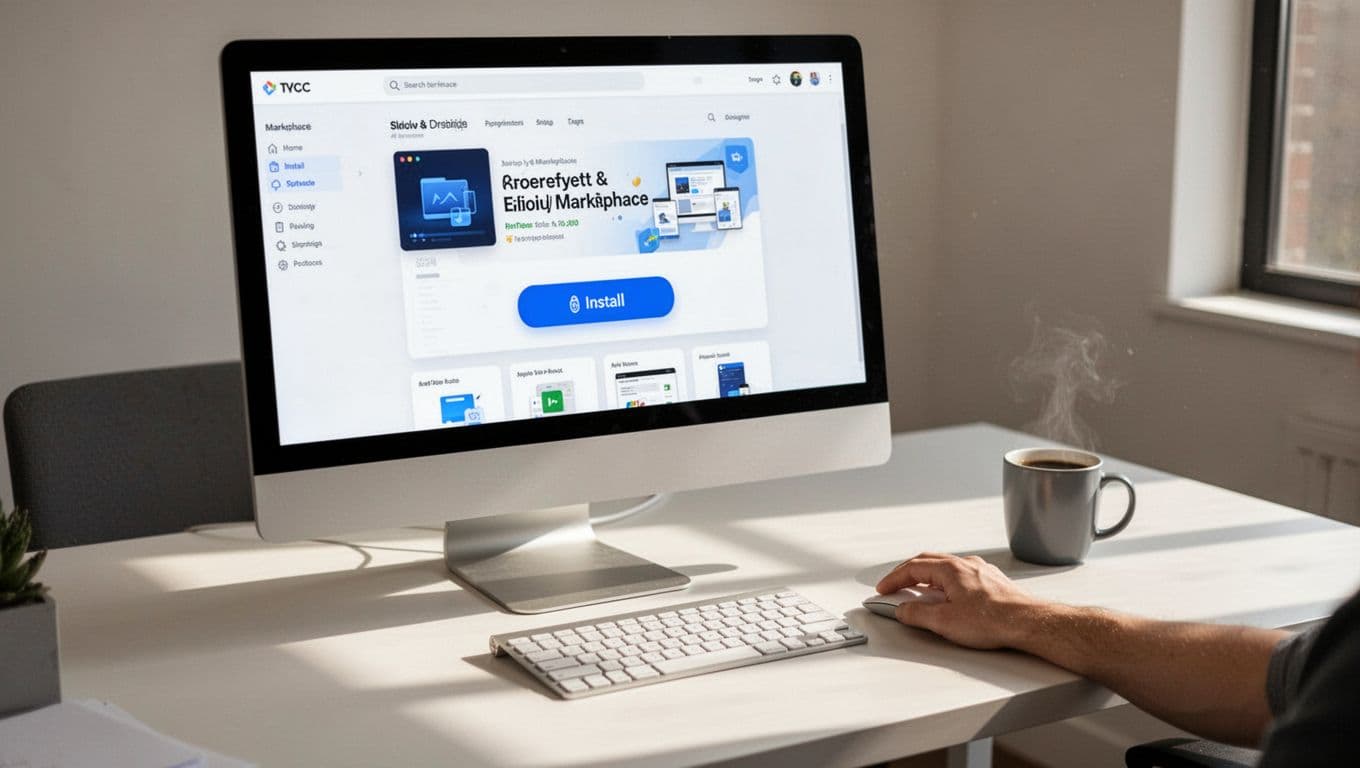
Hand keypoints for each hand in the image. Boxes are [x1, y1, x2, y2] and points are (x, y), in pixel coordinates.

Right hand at [875, 552, 1045, 649]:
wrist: (1028, 622)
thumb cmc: (994, 619)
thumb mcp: (945, 622)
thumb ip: (917, 615)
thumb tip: (902, 610)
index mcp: (950, 569)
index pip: (913, 568)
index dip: (894, 579)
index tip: (884, 589)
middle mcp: (965, 564)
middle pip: (927, 561)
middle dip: (907, 573)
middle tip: (895, 586)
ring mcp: (980, 571)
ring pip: (945, 567)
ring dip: (927, 576)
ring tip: (919, 592)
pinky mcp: (992, 582)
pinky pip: (961, 575)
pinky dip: (945, 582)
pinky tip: (948, 596)